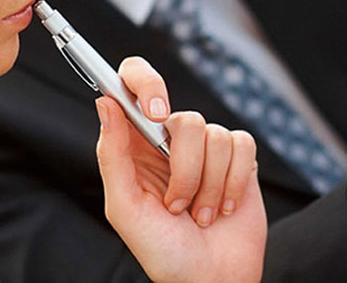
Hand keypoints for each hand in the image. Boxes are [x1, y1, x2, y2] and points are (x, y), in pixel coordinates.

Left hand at [95, 57, 265, 282]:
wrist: (210, 279)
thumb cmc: (162, 251)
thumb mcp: (125, 209)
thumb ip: (112, 155)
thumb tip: (105, 102)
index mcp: (135, 146)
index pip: (133, 85)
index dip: (145, 83)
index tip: (155, 112)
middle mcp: (170, 141)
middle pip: (183, 119)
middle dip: (184, 170)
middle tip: (175, 204)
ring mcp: (207, 149)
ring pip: (215, 135)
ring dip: (208, 187)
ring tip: (200, 215)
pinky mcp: (240, 158)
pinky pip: (242, 145)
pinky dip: (234, 183)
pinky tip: (224, 208)